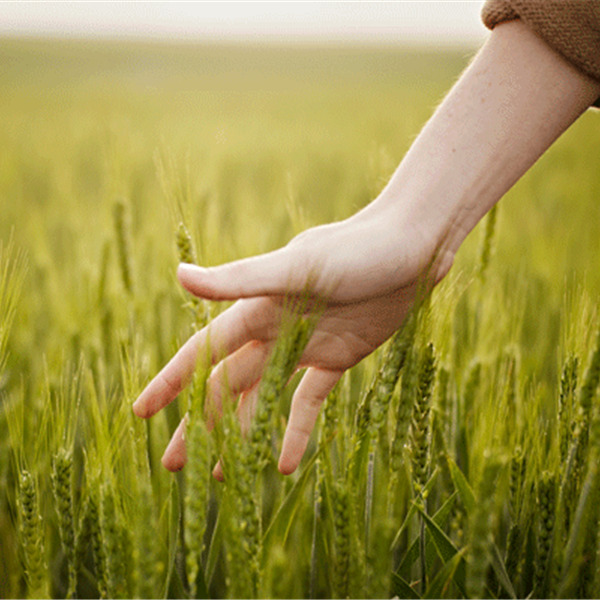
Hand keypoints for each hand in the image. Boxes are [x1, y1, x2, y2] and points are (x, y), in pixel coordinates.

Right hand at [132, 203, 450, 476]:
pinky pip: (310, 402)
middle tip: (174, 464)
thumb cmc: (354, 251)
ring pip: (262, 399)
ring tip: (223, 475)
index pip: (203, 353)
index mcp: (256, 311)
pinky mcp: (337, 358)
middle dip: (199, 423)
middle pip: (226, 386)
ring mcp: (305, 348)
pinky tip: (284, 465)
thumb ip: (240, 279)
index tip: (141, 412)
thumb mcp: (296, 268)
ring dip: (242, 433)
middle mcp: (274, 332)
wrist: (410, 248)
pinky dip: (296, 431)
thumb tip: (180, 276)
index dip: (171, 382)